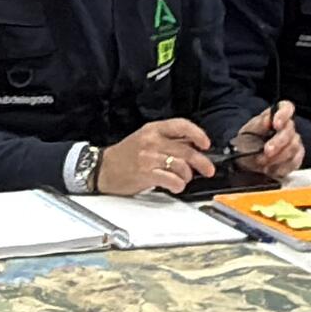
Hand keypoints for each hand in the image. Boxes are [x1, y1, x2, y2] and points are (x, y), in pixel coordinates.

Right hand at [94, 120, 217, 197]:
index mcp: (153, 129)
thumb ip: (168, 141)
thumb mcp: (145, 139)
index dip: (198, 134)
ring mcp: (148, 157)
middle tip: (207, 170)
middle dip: (201, 162)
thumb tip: (193, 145)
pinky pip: (171, 179)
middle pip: (186, 149)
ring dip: (187, 175)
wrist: (103, 168)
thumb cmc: (125, 155)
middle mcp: (151, 141)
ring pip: (181, 165)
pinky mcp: (145, 173)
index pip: (181, 125)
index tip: (206, 144)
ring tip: (184, 179)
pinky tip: (176, 186)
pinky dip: (178, 184)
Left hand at [235, 103, 303, 182]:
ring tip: (263, 162)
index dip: (284, 114)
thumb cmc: (247, 142)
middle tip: (266, 151)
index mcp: (275, 116)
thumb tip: (267, 120)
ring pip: (294, 148)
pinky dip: (281, 167)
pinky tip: (271, 169)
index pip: (286, 107)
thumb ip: (259, 125)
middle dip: (278, 143)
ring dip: (278, 157)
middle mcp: (287, 128)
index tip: (276, 124)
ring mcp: (293, 143)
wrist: (244, 160)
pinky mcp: (295, 158)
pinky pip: (295, 162)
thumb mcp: (248, 131)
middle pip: (290, 131)